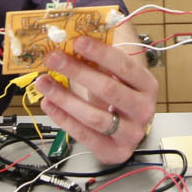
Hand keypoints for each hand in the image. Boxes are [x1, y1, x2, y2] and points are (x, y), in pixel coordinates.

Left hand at [35, 35, 158, 163]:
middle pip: (108, 89)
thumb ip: (100, 61)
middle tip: (54, 58)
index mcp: (147, 85)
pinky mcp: (115, 152)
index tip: (77, 41)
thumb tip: (72, 40)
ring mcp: (131, 133)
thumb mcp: (117, 77)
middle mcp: (143, 110)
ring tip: (44, 82)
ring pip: (93, 116)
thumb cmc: (120, 98)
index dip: (100, 53)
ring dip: (64, 97)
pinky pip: (84, 135)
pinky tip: (48, 103)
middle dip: (77, 71)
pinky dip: (63, 118)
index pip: (124, 66)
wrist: (128, 130)